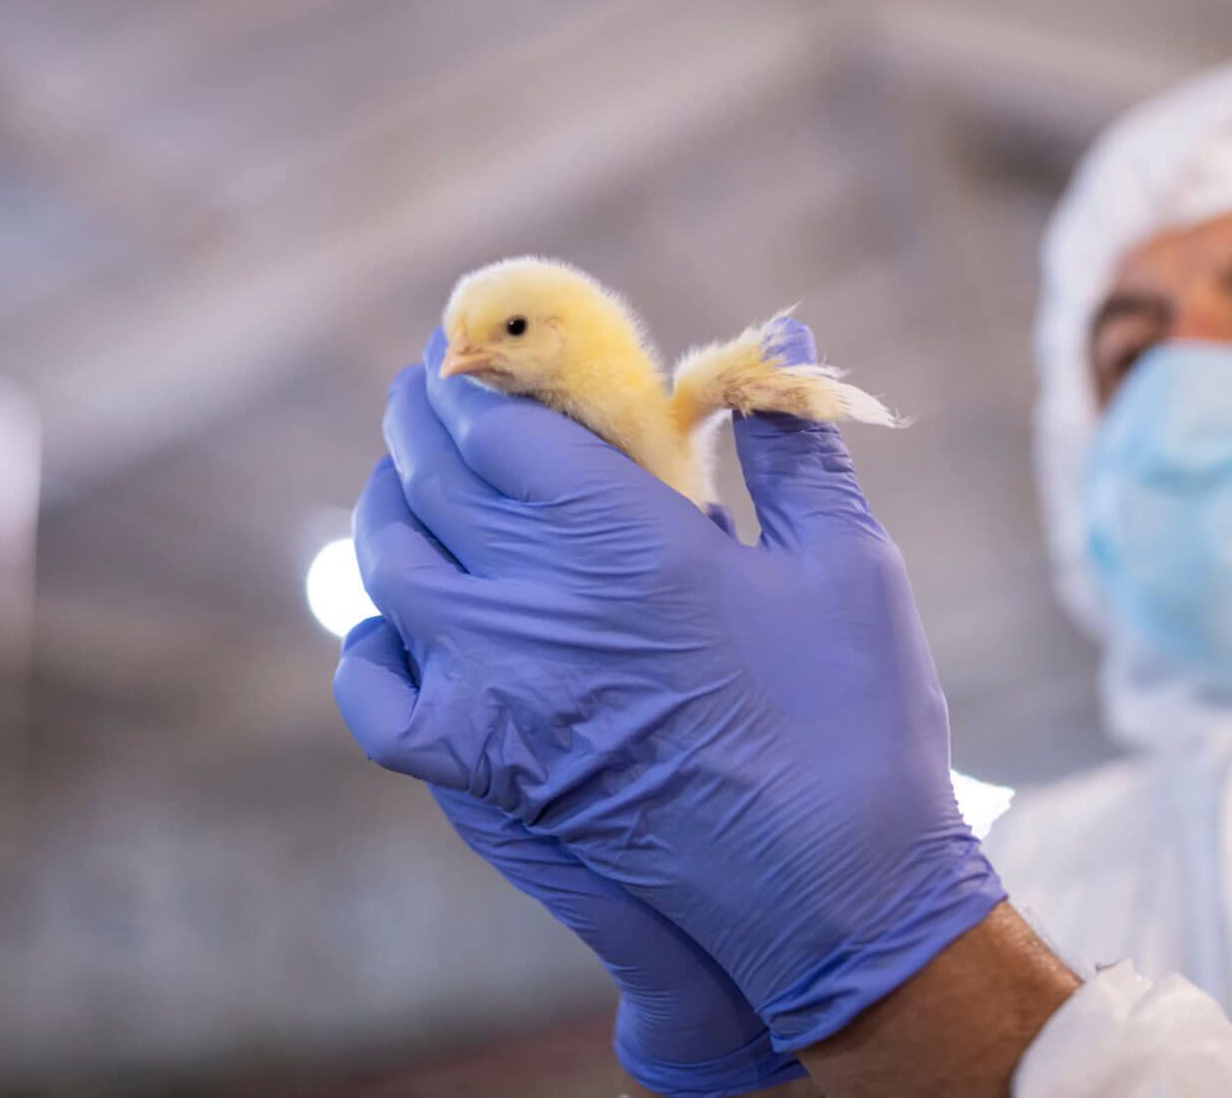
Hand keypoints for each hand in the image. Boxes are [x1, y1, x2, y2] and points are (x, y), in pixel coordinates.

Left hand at [336, 321, 1004, 1049]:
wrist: (835, 895)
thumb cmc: (857, 715)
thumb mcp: (847, 558)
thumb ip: (794, 440)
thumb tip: (783, 336)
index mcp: (620, 535)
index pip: (499, 421)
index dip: (479, 369)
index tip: (481, 342)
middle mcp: (533, 601)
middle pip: (429, 475)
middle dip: (423, 414)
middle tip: (434, 382)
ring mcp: (495, 691)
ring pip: (391, 567)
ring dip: (389, 504)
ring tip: (409, 475)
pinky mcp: (485, 772)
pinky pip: (379, 698)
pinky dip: (374, 647)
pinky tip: (398, 622)